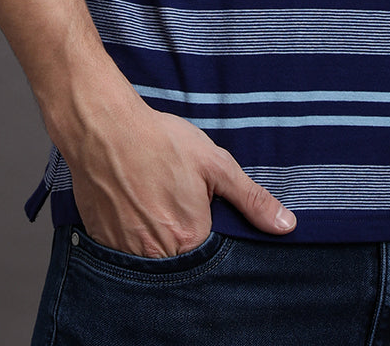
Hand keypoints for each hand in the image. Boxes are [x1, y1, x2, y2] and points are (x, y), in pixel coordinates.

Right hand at [62, 90, 296, 256]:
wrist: (103, 128)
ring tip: (153, 201)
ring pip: (152, 259)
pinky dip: (131, 235)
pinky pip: (123, 253)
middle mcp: (157, 254)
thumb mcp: (214, 163)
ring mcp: (126, 251)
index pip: (211, 257)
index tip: (201, 212)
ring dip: (156, 239)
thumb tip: (286, 226)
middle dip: (182, 237)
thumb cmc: (159, 141)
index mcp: (190, 238)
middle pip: (180, 261)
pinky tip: (133, 206)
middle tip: (173, 201)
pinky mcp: (103, 242)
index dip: (210, 235)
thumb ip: (251, 199)